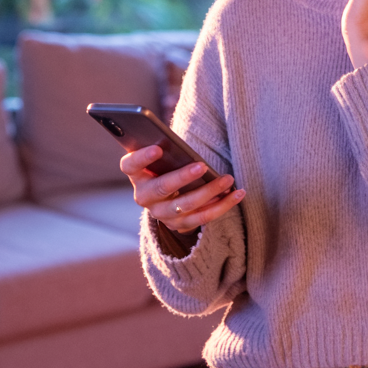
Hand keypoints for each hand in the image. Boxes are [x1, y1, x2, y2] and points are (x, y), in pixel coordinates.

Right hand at [121, 145, 242, 235]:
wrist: (168, 195)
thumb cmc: (166, 164)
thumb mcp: (161, 155)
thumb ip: (165, 147)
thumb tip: (177, 142)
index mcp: (136, 174)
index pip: (130, 165)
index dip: (142, 158)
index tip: (157, 149)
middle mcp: (144, 196)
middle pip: (161, 188)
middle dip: (182, 177)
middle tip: (202, 166)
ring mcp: (161, 213)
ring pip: (186, 205)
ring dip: (209, 192)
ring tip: (228, 180)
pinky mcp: (179, 225)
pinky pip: (202, 217)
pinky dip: (222, 205)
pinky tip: (237, 194)